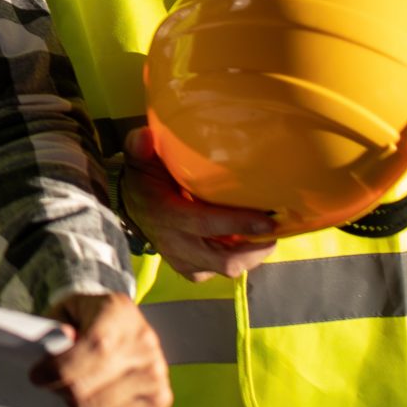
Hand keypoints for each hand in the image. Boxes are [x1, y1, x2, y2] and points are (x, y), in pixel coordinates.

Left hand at [32, 293, 172, 406]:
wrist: (122, 326)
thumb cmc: (85, 318)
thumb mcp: (65, 310)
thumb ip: (53, 326)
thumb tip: (59, 343)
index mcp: (120, 313)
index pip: (93, 348)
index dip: (58, 368)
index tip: (36, 376)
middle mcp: (144, 343)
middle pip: (87, 388)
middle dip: (59, 389)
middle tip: (51, 383)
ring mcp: (156, 374)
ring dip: (74, 404)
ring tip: (73, 388)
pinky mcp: (159, 400)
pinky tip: (94, 397)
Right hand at [121, 126, 277, 282]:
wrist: (131, 208)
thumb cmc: (143, 181)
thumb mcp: (140, 161)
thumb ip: (140, 147)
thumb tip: (146, 135)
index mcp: (167, 216)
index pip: (205, 224)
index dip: (238, 224)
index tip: (268, 219)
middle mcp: (177, 245)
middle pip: (224, 260)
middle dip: (255, 250)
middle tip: (275, 229)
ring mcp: (184, 262)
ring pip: (226, 269)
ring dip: (250, 255)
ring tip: (267, 235)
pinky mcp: (191, 270)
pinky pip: (220, 271)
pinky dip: (239, 259)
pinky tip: (248, 242)